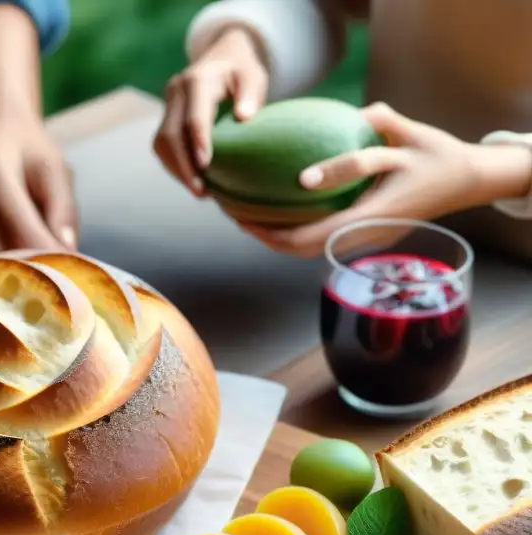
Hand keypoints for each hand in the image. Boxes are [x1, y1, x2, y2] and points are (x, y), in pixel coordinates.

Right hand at [0, 117, 76, 264]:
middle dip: (27, 267)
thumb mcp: (56, 171)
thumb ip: (62, 210)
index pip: (19, 225)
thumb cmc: (29, 152)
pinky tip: (7, 250)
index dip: (44, 253)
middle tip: (52, 277)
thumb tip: (65, 253)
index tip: (65, 273)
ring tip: (31, 261)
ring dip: (9, 269)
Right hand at [153, 26, 268, 195]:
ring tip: (198, 191)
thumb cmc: (242, 71)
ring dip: (177, 170)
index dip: (198, 142)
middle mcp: (176, 91)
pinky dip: (175, 165)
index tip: (206, 166)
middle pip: (170, 135)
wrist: (222, 56)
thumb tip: (243, 117)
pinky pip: (162, 146)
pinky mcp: (165, 116)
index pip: (193, 117)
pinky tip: (192, 178)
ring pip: (161, 144)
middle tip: (201, 192)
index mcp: (198, 80)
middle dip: (183, 167)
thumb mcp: (253, 75)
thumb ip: (250, 94)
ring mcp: (167, 104)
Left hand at [239, 103, 531, 257]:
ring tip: (245, 214)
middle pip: (302, 250)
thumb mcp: (410, 138)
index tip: (248, 216)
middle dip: (264, 236)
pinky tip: (274, 209)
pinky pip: (320, 237)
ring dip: (274, 235)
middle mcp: (362, 235)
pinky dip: (293, 229)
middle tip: (234, 214)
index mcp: (370, 216)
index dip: (276, 232)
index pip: (312, 236)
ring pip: (309, 248)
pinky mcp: (361, 234)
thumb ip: (379, 129)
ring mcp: (362, 239)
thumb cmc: (437, 156)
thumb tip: (350, 116)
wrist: (466, 181)